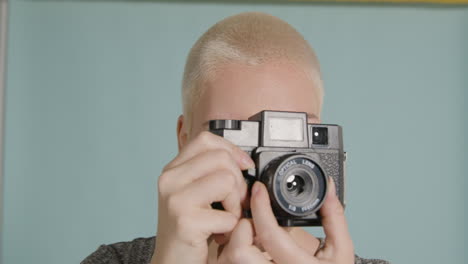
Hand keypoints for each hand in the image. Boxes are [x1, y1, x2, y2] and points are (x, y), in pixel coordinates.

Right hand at [151, 131, 254, 263]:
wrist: (172, 262)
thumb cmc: (188, 229)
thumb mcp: (194, 193)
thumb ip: (209, 172)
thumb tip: (242, 160)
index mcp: (173, 170)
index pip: (205, 140)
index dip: (231, 150)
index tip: (243, 166)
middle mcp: (170, 180)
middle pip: (221, 158)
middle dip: (238, 182)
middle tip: (235, 203)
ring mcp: (176, 199)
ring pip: (227, 180)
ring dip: (236, 204)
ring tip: (226, 218)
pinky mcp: (186, 221)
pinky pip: (228, 214)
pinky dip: (231, 226)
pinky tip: (219, 233)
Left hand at [218, 178, 353, 263]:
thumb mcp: (341, 250)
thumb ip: (334, 217)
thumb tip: (326, 188)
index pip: (269, 235)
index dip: (260, 207)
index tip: (259, 190)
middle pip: (238, 252)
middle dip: (243, 228)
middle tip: (253, 219)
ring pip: (231, 258)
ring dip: (238, 239)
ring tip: (254, 233)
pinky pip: (232, 263)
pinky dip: (238, 250)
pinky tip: (254, 246)